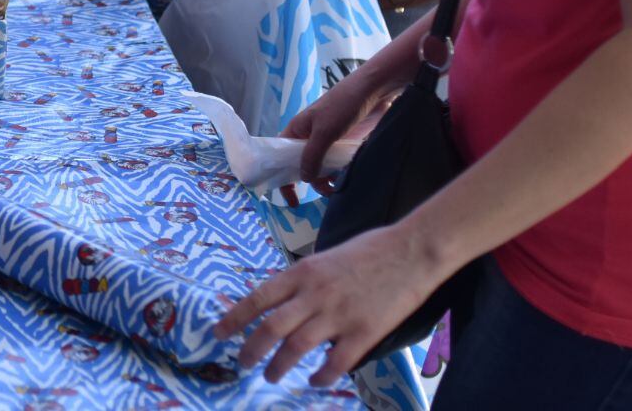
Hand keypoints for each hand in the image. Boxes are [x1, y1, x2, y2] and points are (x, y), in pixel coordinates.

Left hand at [215, 225, 447, 386]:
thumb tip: (284, 303)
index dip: (235, 318)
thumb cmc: (370, 250)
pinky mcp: (364, 332)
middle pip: (271, 328)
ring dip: (278, 366)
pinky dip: (321, 376)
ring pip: (296, 348)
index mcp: (303, 272)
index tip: (218, 334)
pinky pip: (335, 363)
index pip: (258, 298)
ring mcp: (339, 315)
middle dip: (251, 350)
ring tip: (271, 376)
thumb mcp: (326, 258)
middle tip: (242, 364)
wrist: (412, 250)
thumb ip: (304, 281)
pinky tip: (315, 380)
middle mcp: (314, 294)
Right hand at [281, 60, 403, 187]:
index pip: (281, 157)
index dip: (281, 177)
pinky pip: (337, 165)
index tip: (291, 198)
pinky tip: (346, 178)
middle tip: (324, 191)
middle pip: (302, 166)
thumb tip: (304, 178)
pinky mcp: (344, 145)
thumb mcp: (324, 131)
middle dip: (309, 182)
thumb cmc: (344, 105)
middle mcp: (310, 138)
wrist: (375, 91)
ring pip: (321, 168)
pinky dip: (339, 174)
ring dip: (326, 181)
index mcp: (297, 131)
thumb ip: (312, 156)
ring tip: (336, 187)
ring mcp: (328, 142)